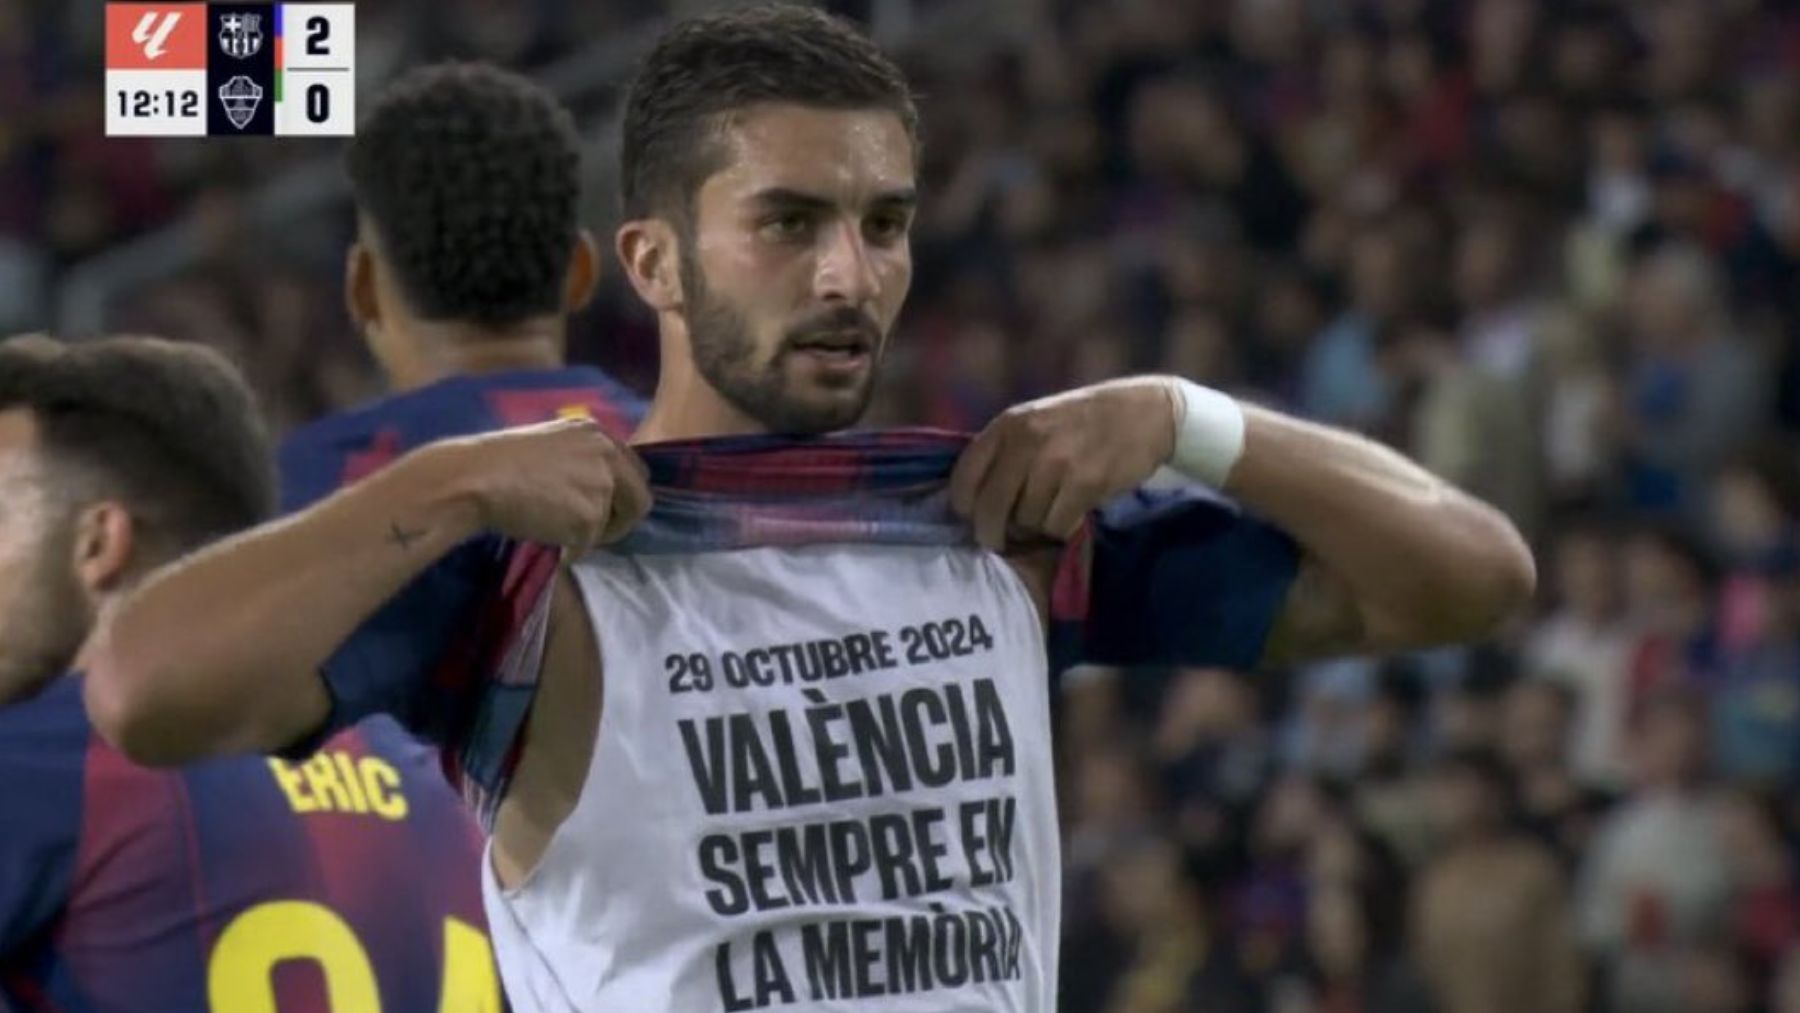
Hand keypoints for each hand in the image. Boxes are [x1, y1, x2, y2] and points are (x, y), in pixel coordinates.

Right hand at [430, 418, 651, 552]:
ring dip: (592, 535)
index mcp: (597, 433)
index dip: (621, 494)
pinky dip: (572, 550)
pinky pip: (589, 544)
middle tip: (594, 533)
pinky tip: (548, 541)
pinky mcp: (591, 516)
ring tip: (559, 533)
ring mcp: (602, 485)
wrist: (476, 479)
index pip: (633, 469)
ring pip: (615, 525)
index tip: (606, 509)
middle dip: (621, 520)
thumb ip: (580, 461)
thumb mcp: (550, 446)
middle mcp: (608, 454)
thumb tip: (593, 490)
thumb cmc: (498, 462)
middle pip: (640, 499)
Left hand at [949, 376, 1177, 549]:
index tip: (972, 519)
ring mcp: (1056, 463)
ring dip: (1035, 528)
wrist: (1145, 413)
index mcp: (1008, 425)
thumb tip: (974, 500)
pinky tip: (1071, 514)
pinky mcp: (1086, 484)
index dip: (963, 508)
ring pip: (1025, 522)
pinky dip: (1061, 529)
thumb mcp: (1036, 420)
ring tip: (1049, 513)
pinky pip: (1057, 526)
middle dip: (991, 534)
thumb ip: (1005, 451)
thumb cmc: (1085, 421)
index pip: (964, 477)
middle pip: (989, 509)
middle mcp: (1027, 442)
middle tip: (999, 541)